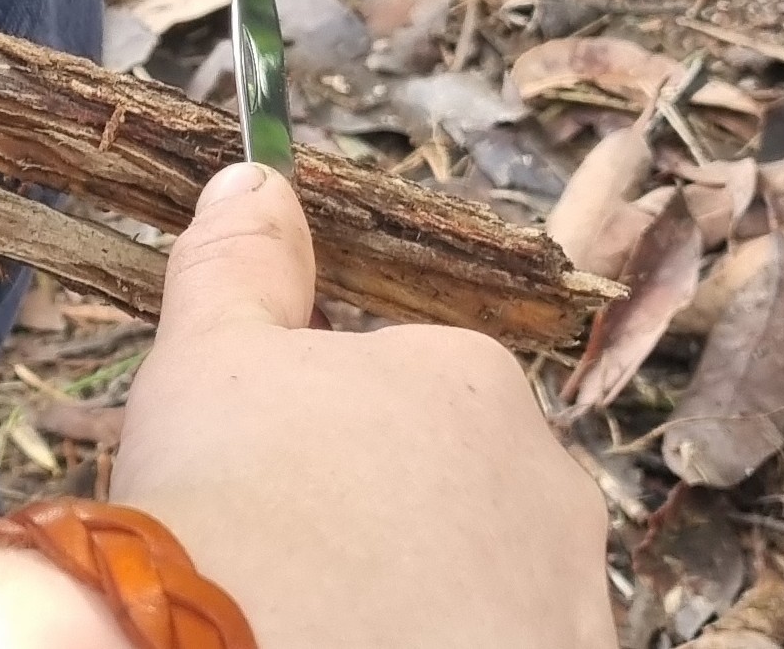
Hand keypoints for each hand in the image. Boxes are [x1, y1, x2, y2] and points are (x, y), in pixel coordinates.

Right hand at [111, 164, 615, 648]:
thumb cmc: (234, 494)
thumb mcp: (209, 350)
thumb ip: (241, 259)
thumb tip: (258, 181)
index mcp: (473, 381)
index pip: (418, 393)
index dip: (341, 434)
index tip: (279, 476)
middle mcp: (554, 491)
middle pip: (469, 491)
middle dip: (402, 518)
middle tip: (304, 555)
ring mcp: (574, 609)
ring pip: (495, 590)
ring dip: (434, 600)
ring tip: (328, 619)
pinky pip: (507, 646)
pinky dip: (446, 644)